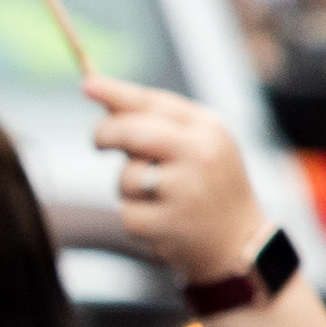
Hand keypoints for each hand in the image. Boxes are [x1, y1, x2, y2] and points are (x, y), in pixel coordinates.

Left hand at [82, 73, 269, 280]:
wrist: (239, 241)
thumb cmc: (209, 182)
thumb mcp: (199, 142)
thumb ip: (159, 120)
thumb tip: (100, 90)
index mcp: (208, 130)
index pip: (154, 103)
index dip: (115, 92)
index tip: (86, 85)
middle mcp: (199, 157)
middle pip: (132, 133)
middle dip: (105, 134)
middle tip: (98, 142)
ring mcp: (185, 192)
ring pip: (125, 176)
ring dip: (127, 185)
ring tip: (157, 195)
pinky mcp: (168, 226)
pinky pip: (126, 211)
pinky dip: (134, 215)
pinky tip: (160, 220)